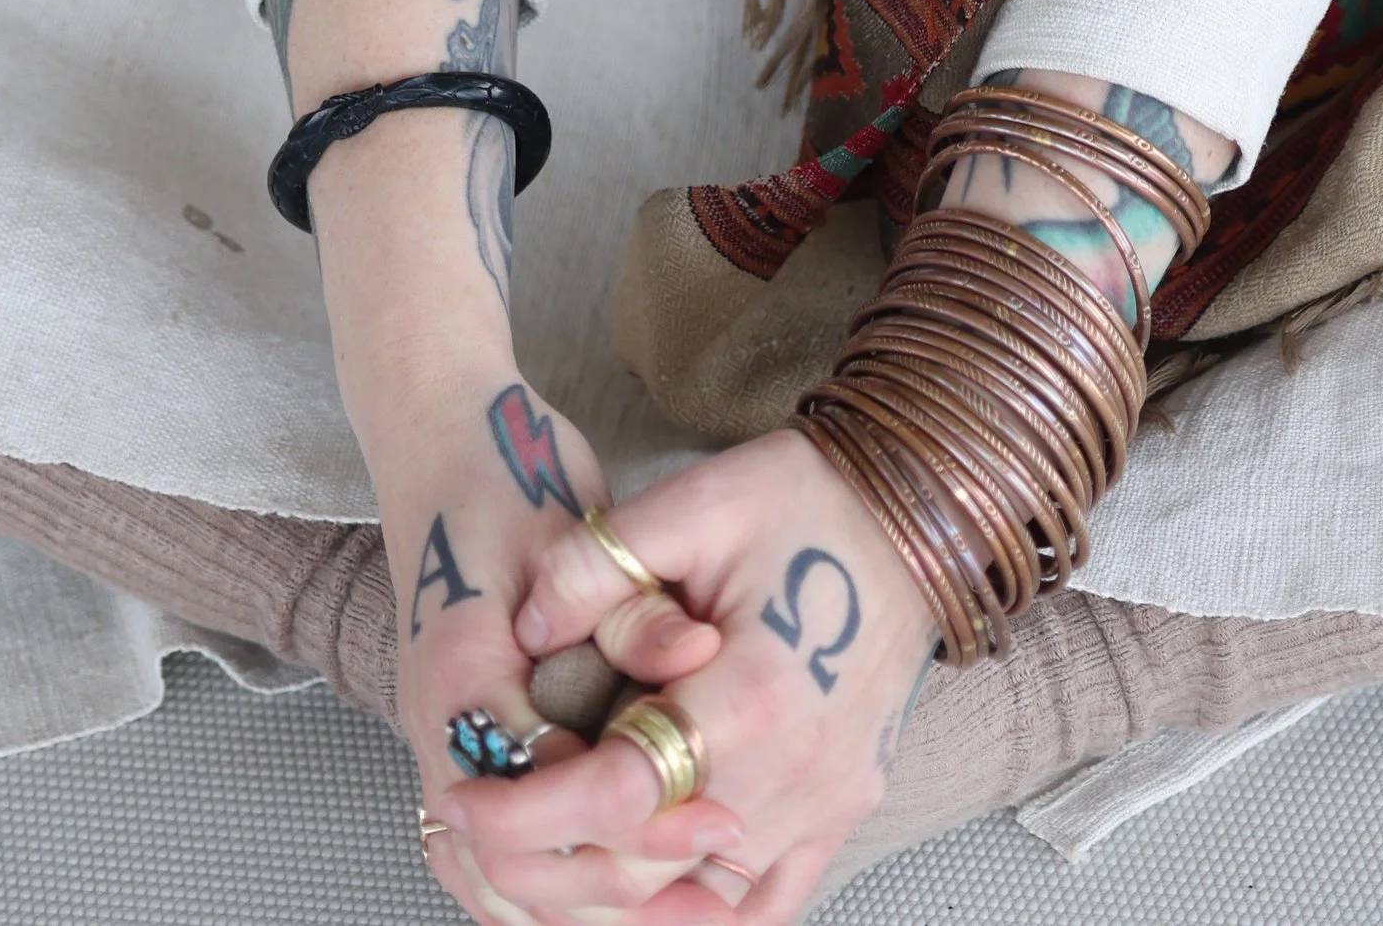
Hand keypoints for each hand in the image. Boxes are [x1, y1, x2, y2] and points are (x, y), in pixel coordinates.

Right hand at [389, 375, 733, 925]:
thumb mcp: (568, 524)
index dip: (635, 822)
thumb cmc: (503, 472)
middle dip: (619, 890)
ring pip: (499, 882)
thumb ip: (626, 603)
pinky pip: (492, 862)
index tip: (718, 817)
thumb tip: (695, 652)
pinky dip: (551, 895)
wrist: (437, 439)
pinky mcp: (463, 750)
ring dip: (587, 909)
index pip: (543, 797)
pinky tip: (620, 903)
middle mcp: (441, 732)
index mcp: (461, 677)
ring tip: (687, 915)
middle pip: (515, 868)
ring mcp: (444, 747)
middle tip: (715, 887)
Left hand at [451, 429, 937, 925]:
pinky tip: (644, 896)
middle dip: (548, 859)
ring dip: (616, 891)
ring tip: (543, 856)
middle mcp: (795, 773)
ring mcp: (828, 803)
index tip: (464, 801)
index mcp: (753, 695)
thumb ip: (600, 561)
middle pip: (648, 866)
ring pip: (697, 902)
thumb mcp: (699, 499)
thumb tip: (526, 627)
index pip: (619, 794)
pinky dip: (696, 912)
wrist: (918, 511)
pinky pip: (764, 903)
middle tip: (478, 830)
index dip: (529, 811)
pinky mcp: (844, 808)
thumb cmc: (810, 497)